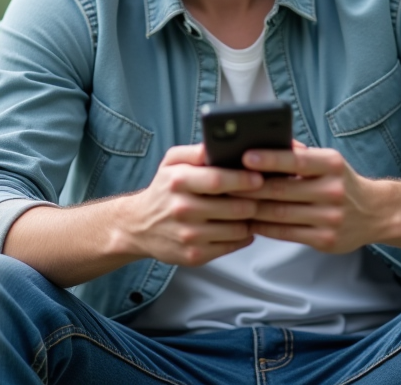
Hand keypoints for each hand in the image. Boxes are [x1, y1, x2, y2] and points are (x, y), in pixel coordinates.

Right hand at [119, 144, 262, 265]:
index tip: (259, 177)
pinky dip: (242, 236)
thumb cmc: (163, 190)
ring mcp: (189, 236)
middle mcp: (182, 210)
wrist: (139, 226)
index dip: (243, 179)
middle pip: (235, 207)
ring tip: (249, 210)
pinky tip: (238, 226)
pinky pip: (232, 245)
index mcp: (178, 182)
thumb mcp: (171, 162)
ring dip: (250, 219)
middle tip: (262, 196)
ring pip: (238, 229)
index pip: (219, 180)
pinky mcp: (194, 256)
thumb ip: (195, 151)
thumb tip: (218, 144)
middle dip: (254, 201)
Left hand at [240, 145, 389, 253]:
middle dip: (250, 187)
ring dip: (251, 208)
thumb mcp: (328, 161)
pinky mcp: (325, 240)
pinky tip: (248, 221)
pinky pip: (285, 233)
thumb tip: (266, 144)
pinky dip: (263, 227)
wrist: (376, 213)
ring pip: (280, 214)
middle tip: (224, 183)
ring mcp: (330, 218)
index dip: (270, 159)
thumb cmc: (341, 182)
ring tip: (229, 202)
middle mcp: (333, 191)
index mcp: (332, 165)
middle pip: (282, 190)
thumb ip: (300, 154)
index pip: (297, 160)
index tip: (245, 156)